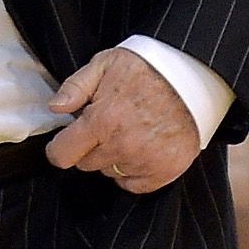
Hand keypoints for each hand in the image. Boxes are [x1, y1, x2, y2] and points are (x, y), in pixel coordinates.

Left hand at [47, 47, 198, 191]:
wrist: (194, 76)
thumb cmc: (148, 68)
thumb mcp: (105, 64)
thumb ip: (75, 87)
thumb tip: (54, 108)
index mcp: (102, 121)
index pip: (62, 155)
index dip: (59, 148)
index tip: (67, 140)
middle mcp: (122, 146)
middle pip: (86, 164)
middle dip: (89, 147)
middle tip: (106, 125)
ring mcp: (145, 161)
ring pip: (109, 173)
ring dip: (112, 157)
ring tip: (128, 132)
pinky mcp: (166, 170)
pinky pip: (134, 185)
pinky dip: (133, 172)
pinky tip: (141, 148)